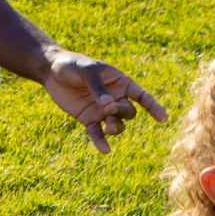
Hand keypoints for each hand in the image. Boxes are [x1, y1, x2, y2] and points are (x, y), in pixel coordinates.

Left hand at [38, 48, 165, 153]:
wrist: (51, 71)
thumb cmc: (73, 65)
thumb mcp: (87, 71)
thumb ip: (98, 87)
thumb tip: (108, 105)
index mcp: (121, 83)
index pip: (143, 97)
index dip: (154, 107)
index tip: (163, 119)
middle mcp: (116, 99)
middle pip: (129, 113)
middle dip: (121, 112)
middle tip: (108, 107)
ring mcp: (102, 111)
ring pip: (118, 125)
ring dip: (115, 128)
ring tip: (107, 127)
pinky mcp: (88, 119)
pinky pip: (97, 133)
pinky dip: (101, 142)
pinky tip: (105, 150)